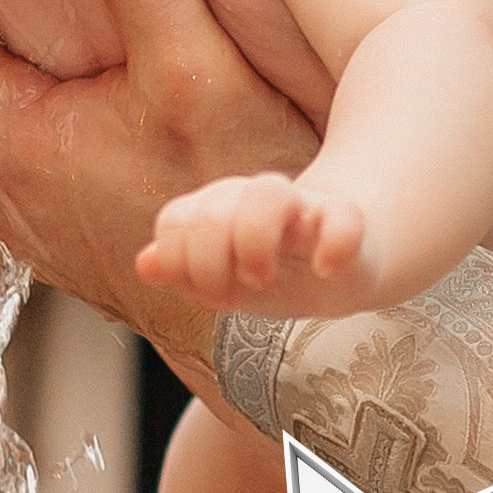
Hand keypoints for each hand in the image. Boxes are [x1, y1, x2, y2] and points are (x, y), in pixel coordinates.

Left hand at [0, 0, 317, 347]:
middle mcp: (2, 181)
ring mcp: (38, 213)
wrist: (277, 339)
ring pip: (7, 99)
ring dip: (15, 41)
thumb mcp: (199, 76)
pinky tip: (91, 53)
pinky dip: (54, 89)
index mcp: (6, 135)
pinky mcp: (78, 230)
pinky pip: (47, 136)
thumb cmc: (242, 213)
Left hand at [138, 171, 371, 314]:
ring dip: (253, 241)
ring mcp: (304, 207)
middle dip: (208, 264)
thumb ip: (182, 270)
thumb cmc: (276, 271)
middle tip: (228, 299)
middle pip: (213, 209)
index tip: (200, 295)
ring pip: (269, 192)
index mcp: (219, 210)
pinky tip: (324, 271)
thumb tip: (145, 263)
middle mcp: (255, 200)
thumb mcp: (224, 280)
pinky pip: (342, 218)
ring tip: (261, 279)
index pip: (175, 220)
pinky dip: (331, 245)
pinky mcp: (347, 221)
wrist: (342, 268)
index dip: (176, 262)